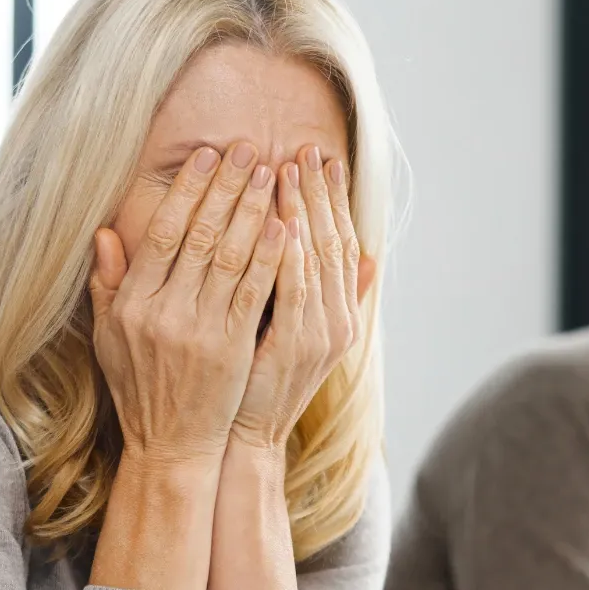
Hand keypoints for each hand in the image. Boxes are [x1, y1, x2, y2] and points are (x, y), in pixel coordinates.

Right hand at [90, 143, 285, 466]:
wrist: (170, 446)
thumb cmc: (140, 389)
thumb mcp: (108, 337)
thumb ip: (107, 284)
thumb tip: (103, 233)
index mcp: (131, 304)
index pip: (162, 233)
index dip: (187, 191)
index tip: (206, 156)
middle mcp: (162, 312)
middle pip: (199, 236)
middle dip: (226, 187)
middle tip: (248, 149)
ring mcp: (198, 331)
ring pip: (230, 257)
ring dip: (253, 210)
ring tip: (272, 173)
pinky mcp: (232, 349)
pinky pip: (254, 293)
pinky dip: (270, 257)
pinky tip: (285, 226)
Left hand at [230, 145, 376, 448]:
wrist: (244, 440)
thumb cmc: (253, 385)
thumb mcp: (286, 335)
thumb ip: (305, 292)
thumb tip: (344, 257)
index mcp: (335, 314)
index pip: (337, 242)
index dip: (330, 199)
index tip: (318, 159)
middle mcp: (335, 321)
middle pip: (332, 241)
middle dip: (319, 193)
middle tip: (307, 149)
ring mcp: (318, 334)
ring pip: (316, 258)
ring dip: (305, 210)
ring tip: (291, 169)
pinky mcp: (293, 346)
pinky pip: (294, 288)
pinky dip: (292, 252)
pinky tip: (284, 220)